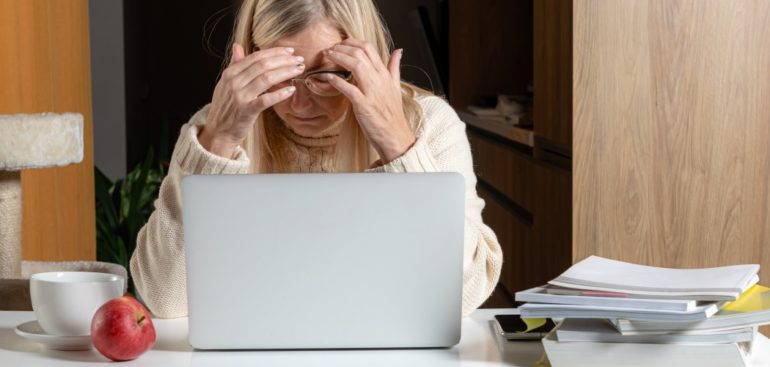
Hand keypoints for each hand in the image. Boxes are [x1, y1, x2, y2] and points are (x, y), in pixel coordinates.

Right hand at [198, 43, 304, 157]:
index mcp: (230, 73)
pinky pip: (266, 100)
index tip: (290, 51)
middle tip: (299, 59)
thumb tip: (237, 46)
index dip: (275, 52)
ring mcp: (240, 96)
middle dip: (284, 60)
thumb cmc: (226, 107)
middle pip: (263, 65)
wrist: (218, 131)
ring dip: (285, 72)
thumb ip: (234, 64)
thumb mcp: (225, 83)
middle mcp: (234, 82)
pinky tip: (291, 89)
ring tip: (299, 70)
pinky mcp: (247, 111)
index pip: (255, 57)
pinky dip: (279, 94)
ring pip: (266, 79)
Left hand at [324, 39, 415, 162]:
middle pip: (360, 53)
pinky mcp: (364, 105)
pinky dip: (337, 81)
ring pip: (355, 65)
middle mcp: (379, 80)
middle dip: (342, 47)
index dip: (352, 42)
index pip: (369, 48)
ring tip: (327, 56)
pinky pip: (348, 88)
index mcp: (385, 74)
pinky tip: (328, 77)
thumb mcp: (396, 87)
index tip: (340, 44)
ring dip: (339, 58)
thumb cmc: (393, 114)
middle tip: (329, 49)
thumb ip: (394, 68)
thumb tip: (398, 51)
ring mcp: (372, 92)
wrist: (395, 136)